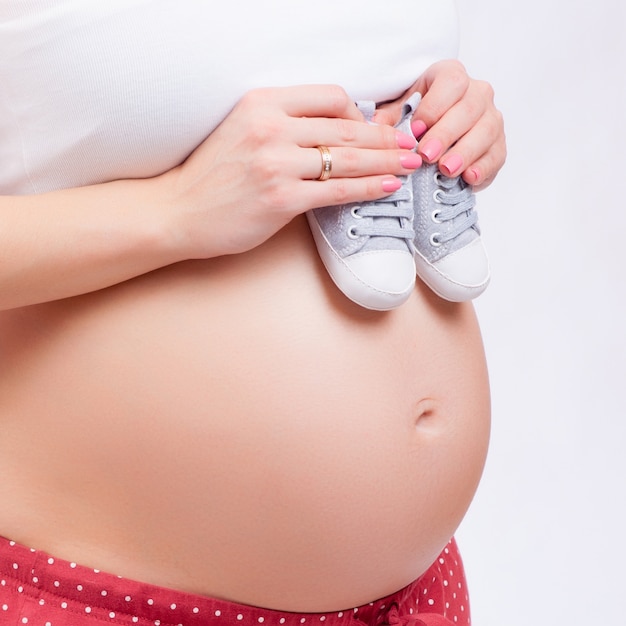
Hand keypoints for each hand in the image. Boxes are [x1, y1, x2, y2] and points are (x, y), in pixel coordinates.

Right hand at [163, 85, 419, 257]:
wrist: (178, 211)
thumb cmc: (211, 175)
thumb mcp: (241, 130)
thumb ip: (284, 124)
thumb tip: (334, 131)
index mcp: (261, 103)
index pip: (329, 96)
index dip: (359, 112)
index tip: (372, 129)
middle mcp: (270, 127)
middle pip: (346, 127)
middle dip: (385, 138)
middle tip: (410, 145)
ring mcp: (276, 164)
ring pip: (348, 159)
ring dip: (386, 162)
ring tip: (409, 164)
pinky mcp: (281, 199)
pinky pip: (338, 190)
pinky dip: (369, 189)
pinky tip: (388, 187)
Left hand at [373, 60, 505, 190]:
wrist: (435, 136)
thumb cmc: (416, 119)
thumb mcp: (400, 111)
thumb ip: (389, 117)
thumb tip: (375, 125)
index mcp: (452, 77)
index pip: (451, 84)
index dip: (434, 107)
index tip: (415, 130)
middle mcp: (477, 93)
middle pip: (469, 109)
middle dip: (447, 134)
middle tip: (427, 155)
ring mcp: (491, 118)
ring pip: (486, 131)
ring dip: (465, 152)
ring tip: (446, 170)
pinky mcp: (498, 145)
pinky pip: (497, 155)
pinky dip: (484, 168)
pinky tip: (469, 178)